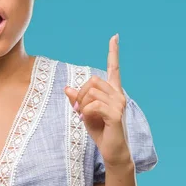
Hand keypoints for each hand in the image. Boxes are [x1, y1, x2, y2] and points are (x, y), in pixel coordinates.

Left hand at [64, 34, 133, 169]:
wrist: (112, 150)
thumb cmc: (100, 130)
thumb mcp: (84, 113)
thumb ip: (77, 99)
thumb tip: (67, 88)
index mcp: (112, 91)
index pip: (114, 68)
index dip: (113, 52)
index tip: (115, 36)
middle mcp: (119, 94)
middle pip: (92, 80)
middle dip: (80, 93)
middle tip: (78, 109)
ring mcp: (119, 103)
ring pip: (91, 93)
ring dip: (82, 105)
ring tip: (84, 116)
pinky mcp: (116, 114)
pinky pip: (92, 106)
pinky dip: (85, 113)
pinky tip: (86, 120)